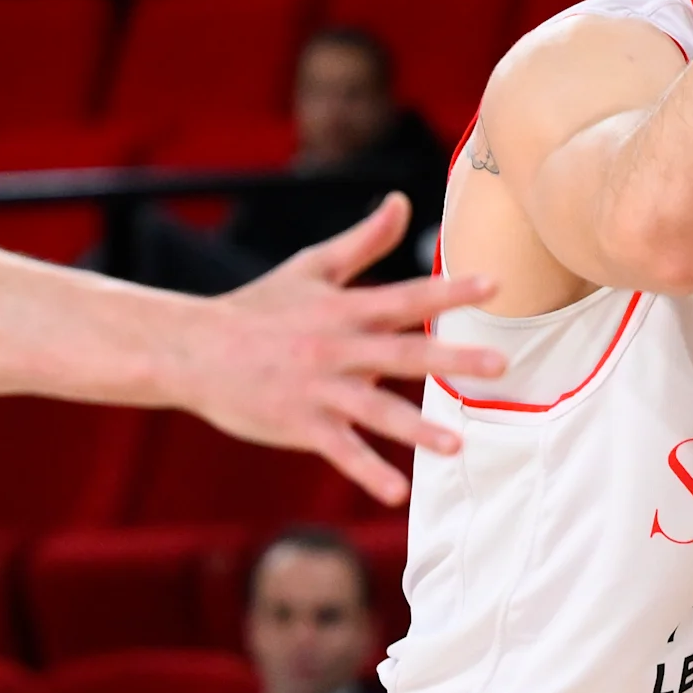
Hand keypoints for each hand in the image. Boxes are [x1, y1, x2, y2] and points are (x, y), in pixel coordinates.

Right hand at [184, 197, 503, 505]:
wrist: (192, 350)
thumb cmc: (256, 308)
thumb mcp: (311, 269)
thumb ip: (363, 241)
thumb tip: (401, 200)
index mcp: (343, 309)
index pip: (406, 298)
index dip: (449, 291)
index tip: (494, 284)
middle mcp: (335, 348)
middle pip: (401, 353)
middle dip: (452, 359)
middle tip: (500, 364)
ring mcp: (317, 389)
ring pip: (374, 410)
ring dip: (416, 428)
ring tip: (456, 443)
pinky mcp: (299, 424)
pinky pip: (339, 451)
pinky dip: (367, 471)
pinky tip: (397, 493)